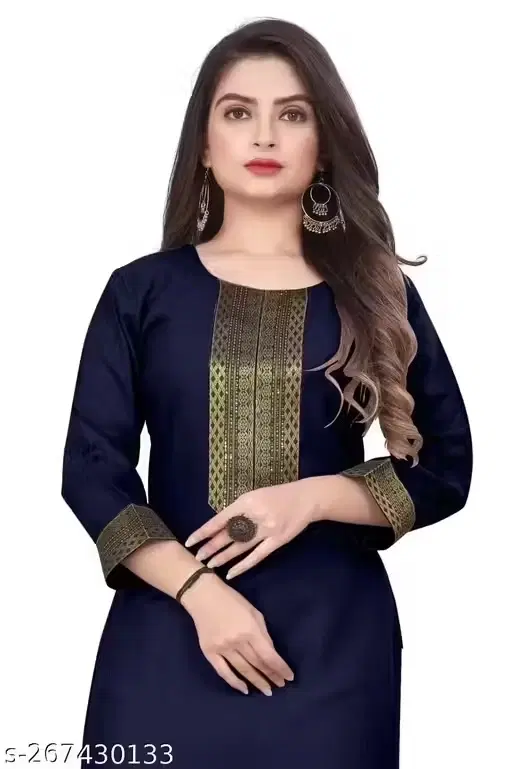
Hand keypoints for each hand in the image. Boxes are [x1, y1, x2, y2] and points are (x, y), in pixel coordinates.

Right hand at [181, 576, 293, 694]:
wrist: (203, 595)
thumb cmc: (232, 601)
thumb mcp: (254, 612)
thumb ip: (263, 633)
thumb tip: (270, 653)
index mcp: (250, 629)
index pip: (269, 655)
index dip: (280, 668)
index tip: (289, 677)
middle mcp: (237, 641)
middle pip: (257, 664)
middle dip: (271, 676)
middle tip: (280, 686)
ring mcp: (222, 648)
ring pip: (243, 670)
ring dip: (257, 682)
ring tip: (266, 691)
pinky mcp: (209, 652)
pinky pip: (223, 672)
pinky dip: (235, 683)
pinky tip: (245, 689)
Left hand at [184, 476, 338, 577]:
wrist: (307, 497)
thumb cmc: (278, 495)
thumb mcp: (256, 496)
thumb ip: (240, 509)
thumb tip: (221, 525)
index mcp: (247, 501)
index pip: (220, 519)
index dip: (204, 531)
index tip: (190, 540)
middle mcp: (255, 515)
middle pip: (228, 535)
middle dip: (211, 546)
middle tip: (196, 557)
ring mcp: (267, 529)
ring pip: (240, 547)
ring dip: (223, 557)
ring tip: (209, 565)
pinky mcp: (278, 540)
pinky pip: (257, 556)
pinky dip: (243, 565)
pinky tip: (231, 573)